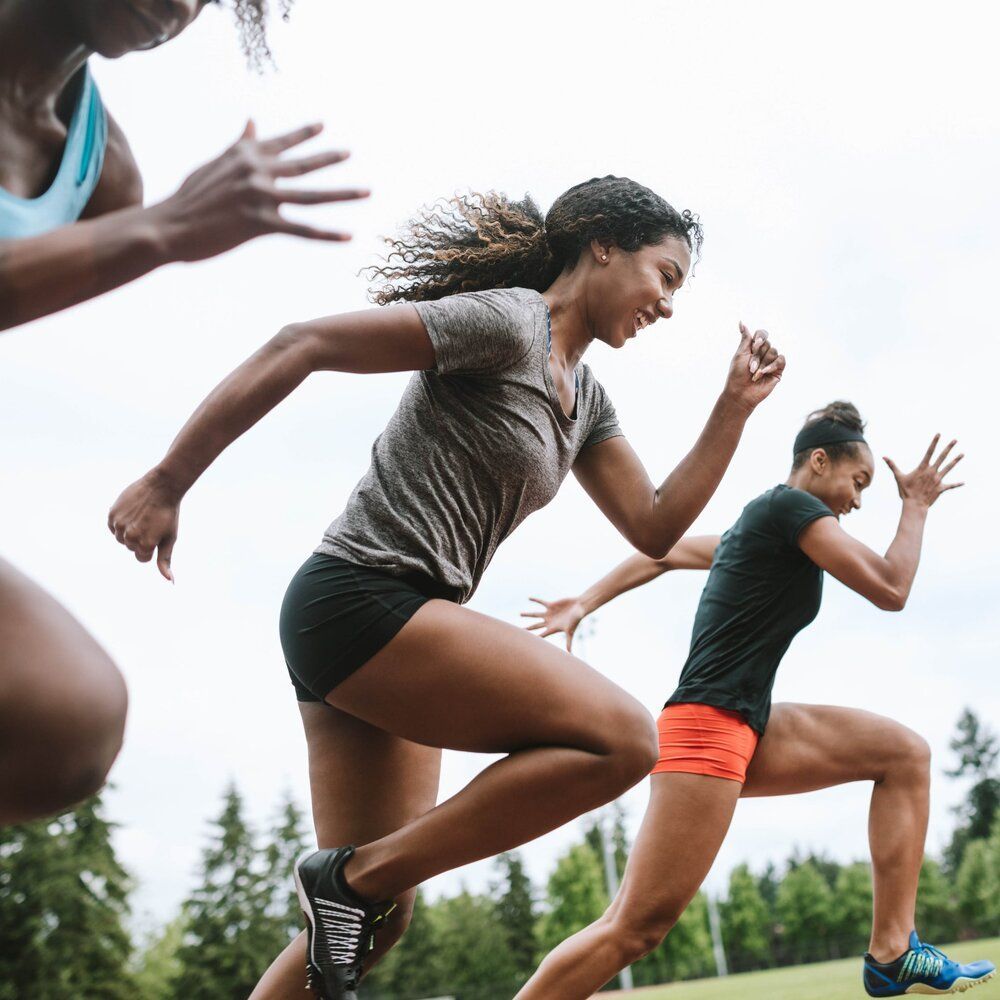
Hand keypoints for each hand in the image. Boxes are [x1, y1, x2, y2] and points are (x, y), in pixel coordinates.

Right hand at [107, 469, 180, 580]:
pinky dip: (121, 522)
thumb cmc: (169, 514)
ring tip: (142, 516)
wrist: (162, 487)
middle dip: (140, 538)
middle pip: (131, 547)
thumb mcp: (170, 538)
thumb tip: (170, 581)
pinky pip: (113, 526)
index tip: (157, 533)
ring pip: (121, 538)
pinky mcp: (112, 514)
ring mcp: (119, 525)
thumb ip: (165, 561)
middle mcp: (129, 537)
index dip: (151, 546)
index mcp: (144, 545)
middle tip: (151, 522)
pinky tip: (132, 512)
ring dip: (129, 531)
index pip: (142, 558)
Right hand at [152, 121, 369, 261]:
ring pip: (311, 195)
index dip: (304, 133)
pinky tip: (349, 236)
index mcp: (244, 155)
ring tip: (367, 191)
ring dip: (343, 194)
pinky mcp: (260, 224)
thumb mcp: (214, 164)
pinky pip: (302, 230)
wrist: (168, 226)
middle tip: (352, 152)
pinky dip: (327, 234)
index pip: (281, 141)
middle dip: (330, 158)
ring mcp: (260, 197)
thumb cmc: (188, 198)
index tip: (324, 126)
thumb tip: (253, 121)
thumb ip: (239, 145)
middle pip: (303, 165)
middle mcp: (256, 171)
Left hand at [520, 596, 586, 651]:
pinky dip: (535, 600)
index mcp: (552, 628)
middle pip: (535, 626)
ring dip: (528, 614)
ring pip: (535, 614)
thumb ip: (569, 641)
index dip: (534, 638)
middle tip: (519, 631)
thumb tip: (570, 653)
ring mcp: (549, 613)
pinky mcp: (551, 605)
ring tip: (520, 614)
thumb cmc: (576, 619)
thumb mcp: (571, 631)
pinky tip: (529, 598)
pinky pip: (541, 602)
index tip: (526, 642)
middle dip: (528, 628)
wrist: (580, 608)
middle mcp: (549, 621)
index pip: (541, 635)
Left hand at [723, 322, 785, 411]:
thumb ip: (745, 338)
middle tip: (750, 367)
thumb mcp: (740, 354)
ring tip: (755, 374)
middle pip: (767, 343)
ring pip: (773, 351)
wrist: (741, 392)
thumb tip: (741, 322)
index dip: (759, 339)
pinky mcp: (778, 370)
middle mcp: (763, 353)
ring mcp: (771, 361)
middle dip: (757, 356)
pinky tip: (764, 373)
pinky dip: (771, 366)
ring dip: (762, 363)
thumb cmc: (737, 374)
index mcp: (754, 348)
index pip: (762, 334)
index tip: (753, 347)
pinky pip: (781, 360)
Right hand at [884, 435, 963, 508]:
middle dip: (949, 448)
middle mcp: (932, 472)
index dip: (934, 442)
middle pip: (942, 457)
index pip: (930, 452)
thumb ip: (892, 466)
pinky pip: (950, 485)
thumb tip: (883, 457)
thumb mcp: (898, 477)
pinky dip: (956, 484)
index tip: (939, 434)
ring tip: (962, 454)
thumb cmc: (905, 491)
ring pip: (949, 468)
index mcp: (923, 468)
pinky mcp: (941, 488)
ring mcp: (938, 480)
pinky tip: (963, 482)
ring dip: (956, 460)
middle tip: (955, 440)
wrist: (915, 505)